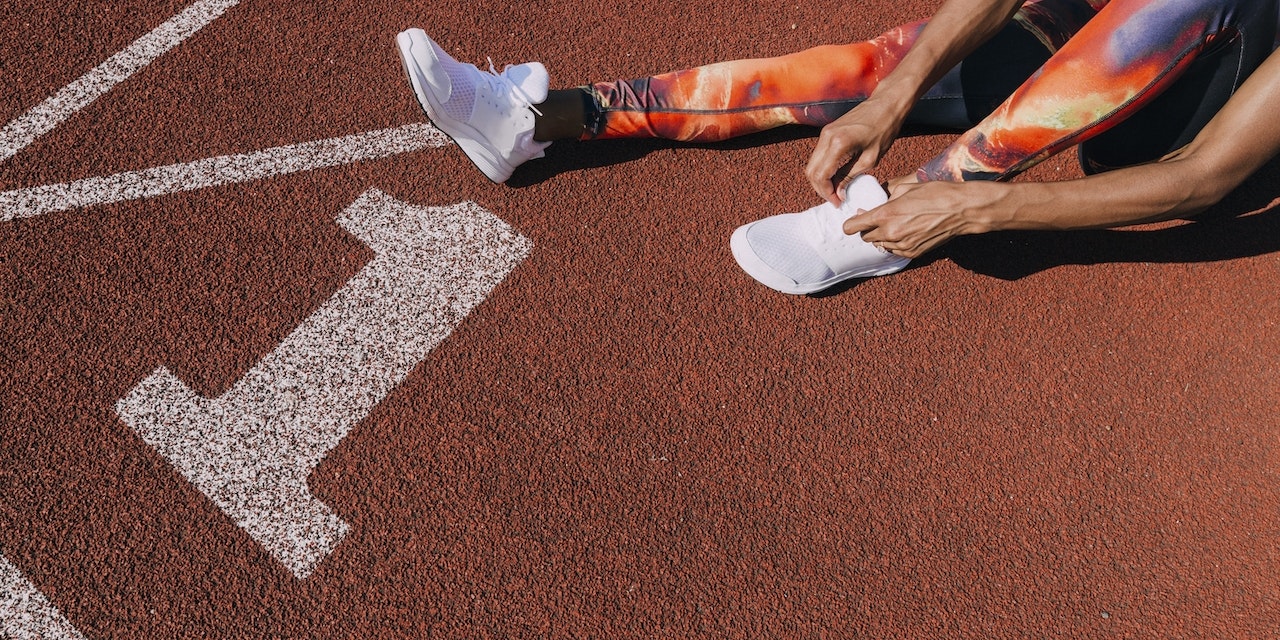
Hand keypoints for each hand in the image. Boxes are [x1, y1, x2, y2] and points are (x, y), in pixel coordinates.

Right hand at [805, 96, 906, 206]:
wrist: (886, 104)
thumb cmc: (884, 129)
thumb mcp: (870, 159)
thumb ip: (850, 176)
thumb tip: (839, 193)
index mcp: (838, 144)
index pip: (821, 176)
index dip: (827, 193)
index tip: (838, 202)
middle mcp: (826, 137)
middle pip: (811, 171)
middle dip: (821, 189)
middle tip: (836, 199)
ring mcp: (825, 133)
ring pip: (812, 164)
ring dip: (821, 180)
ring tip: (836, 190)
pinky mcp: (828, 131)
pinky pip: (818, 156)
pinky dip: (823, 169)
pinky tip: (836, 176)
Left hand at [842, 179, 1006, 257]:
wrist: (962, 210)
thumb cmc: (936, 193)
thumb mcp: (907, 187)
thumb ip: (887, 194)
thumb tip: (877, 198)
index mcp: (885, 215)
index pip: (852, 227)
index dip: (852, 223)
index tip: (856, 219)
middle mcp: (890, 233)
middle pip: (865, 237)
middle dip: (867, 228)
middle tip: (877, 219)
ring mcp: (902, 245)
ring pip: (880, 245)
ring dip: (882, 236)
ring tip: (895, 224)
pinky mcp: (912, 253)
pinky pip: (894, 250)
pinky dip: (895, 243)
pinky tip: (906, 232)